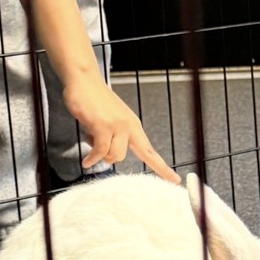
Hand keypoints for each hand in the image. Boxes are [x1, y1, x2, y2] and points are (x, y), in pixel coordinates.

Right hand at [63, 72, 180, 184]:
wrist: (84, 80)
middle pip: (124, 157)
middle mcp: (129, 126)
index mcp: (133, 126)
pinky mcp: (103, 125)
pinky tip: (86, 160)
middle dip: (108, 157)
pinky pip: (99, 150)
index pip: (150, 151)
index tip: (174, 180)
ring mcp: (117, 125)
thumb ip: (114, 137)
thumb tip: (107, 156)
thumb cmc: (94, 100)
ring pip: (114, 156)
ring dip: (99, 155)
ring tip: (90, 141)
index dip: (162, 167)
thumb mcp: (111, 120)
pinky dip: (92, 158)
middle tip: (95, 148)